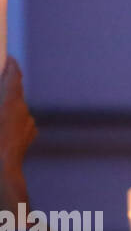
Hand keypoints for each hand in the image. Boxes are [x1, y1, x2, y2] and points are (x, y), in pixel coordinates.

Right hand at [0, 57, 35, 197]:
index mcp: (11, 102)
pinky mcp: (27, 137)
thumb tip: (3, 90)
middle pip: (13, 91)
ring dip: (5, 106)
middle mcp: (23, 111)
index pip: (14, 75)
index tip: (6, 57)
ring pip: (15, 108)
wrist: (2, 174)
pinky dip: (8, 120)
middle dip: (3, 87)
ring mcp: (28, 124)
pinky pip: (17, 122)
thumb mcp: (0, 108)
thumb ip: (1, 93)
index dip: (10, 64)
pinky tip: (1, 128)